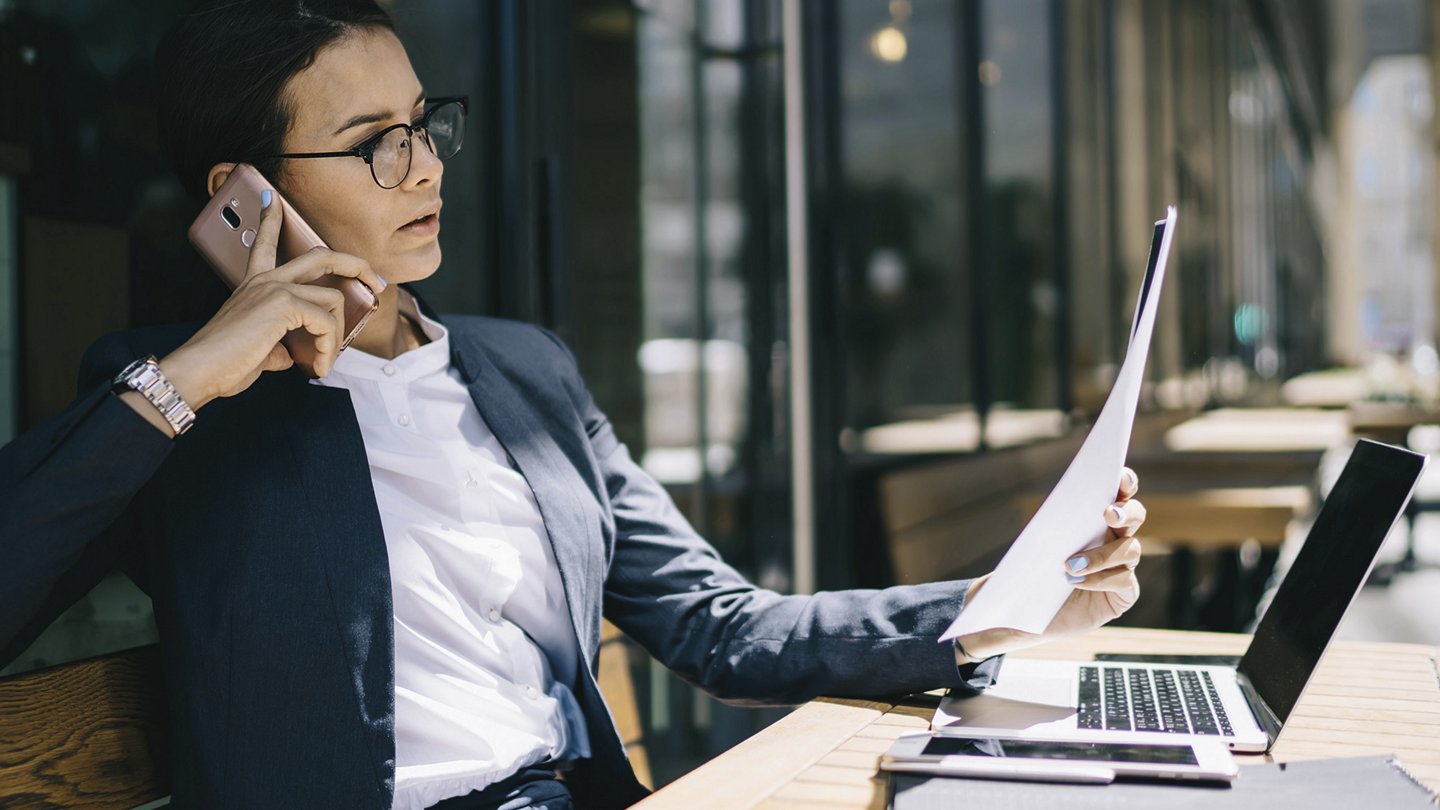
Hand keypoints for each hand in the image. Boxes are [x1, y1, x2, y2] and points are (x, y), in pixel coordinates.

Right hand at [157, 192, 387, 410]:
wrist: (200, 369)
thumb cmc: (225, 363)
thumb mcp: (260, 348)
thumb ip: (281, 344)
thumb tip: (296, 355)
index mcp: (254, 285)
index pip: (264, 243)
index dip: (270, 219)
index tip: (272, 199)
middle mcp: (265, 280)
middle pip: (321, 256)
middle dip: (356, 265)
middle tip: (375, 282)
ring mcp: (275, 288)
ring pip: (333, 297)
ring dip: (338, 334)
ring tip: (325, 360)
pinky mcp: (283, 304)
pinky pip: (327, 322)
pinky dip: (329, 348)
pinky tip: (318, 367)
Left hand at [957, 467, 1145, 660]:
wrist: (1024, 612)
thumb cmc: (1027, 572)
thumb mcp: (1029, 545)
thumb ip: (1043, 527)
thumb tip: (1049, 512)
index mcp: (1095, 518)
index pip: (1119, 492)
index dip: (1124, 481)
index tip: (1119, 476)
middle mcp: (1114, 537)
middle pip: (1135, 515)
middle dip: (1125, 512)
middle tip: (1107, 514)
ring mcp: (1122, 566)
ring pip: (1131, 550)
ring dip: (1102, 554)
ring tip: (1070, 565)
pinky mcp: (1123, 594)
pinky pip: (1124, 581)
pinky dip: (1100, 579)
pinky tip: (1076, 582)